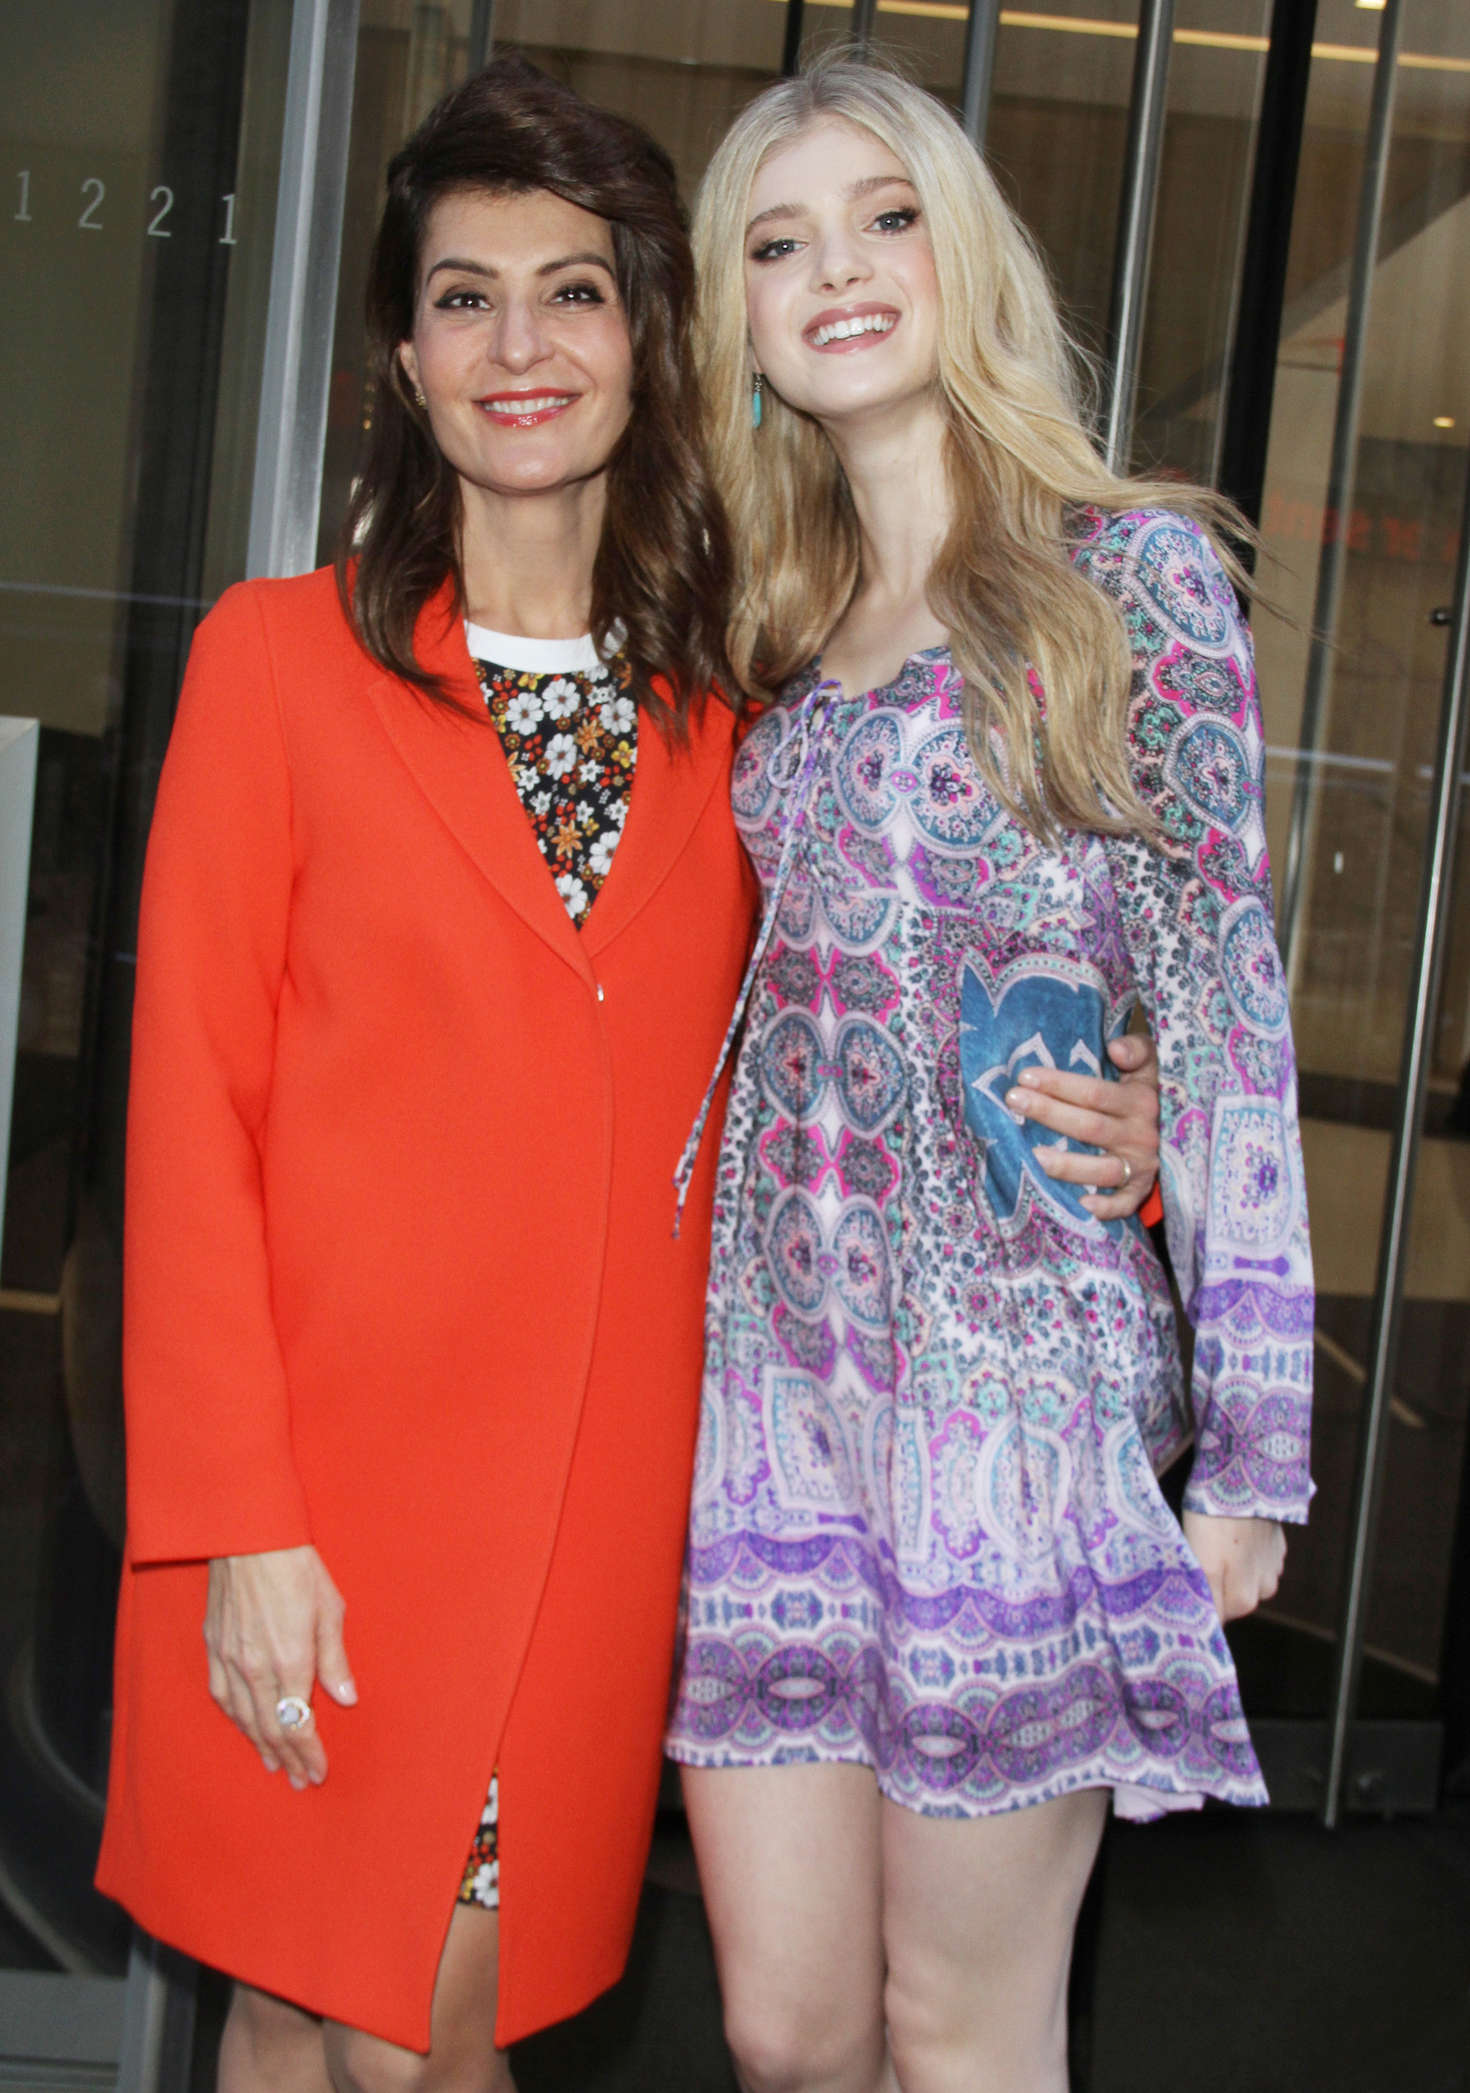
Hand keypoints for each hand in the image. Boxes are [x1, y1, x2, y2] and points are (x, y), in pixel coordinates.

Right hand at [204, 1545, 356, 1787]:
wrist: (248, 1537)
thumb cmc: (296, 1567)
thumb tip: (346, 1698)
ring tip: (274, 1765)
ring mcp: (230, 1660)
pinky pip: (223, 1696)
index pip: (298, 1724)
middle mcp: (256, 1668)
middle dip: (287, 1758)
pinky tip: (246, 1727)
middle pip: (271, 1729)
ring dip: (260, 1745)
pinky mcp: (214, 1647)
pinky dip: (237, 1719)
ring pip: (244, 1718)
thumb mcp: (329, 1609)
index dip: (308, 1752)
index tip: (317, 1772)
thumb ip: (335, 1659)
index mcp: (290, 1660)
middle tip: (298, 1781)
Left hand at [1007, 1030, 1160, 1219]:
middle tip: (1014, 1101)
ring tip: (1032, 1157)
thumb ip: (1137, 1050)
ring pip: (1101, 1168)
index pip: (1095, 1093)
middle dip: (1050, 1113)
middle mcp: (1140, 1134)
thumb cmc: (1145, 1091)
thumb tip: (1116, 1048)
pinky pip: (1125, 1203)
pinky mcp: (1141, 1189)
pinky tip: (1080, 1204)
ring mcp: (1141, 1165)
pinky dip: (1106, 1208)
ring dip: (1067, 1165)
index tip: (1025, 1076)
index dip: (1060, 1084)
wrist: (1178, 1130)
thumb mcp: (1149, 1066)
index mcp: (1140, 1101)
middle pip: (1090, 1127)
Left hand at [1182, 1512, 1285, 1622]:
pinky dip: (1244, 1550)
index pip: (1217, 1618)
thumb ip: (1205, 1600)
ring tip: (1216, 1540)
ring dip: (1231, 1567)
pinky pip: (1257, 1558)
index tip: (1187, 1583)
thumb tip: (1207, 1627)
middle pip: (1230, 1599)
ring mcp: (1274, 1567)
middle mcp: (1264, 1591)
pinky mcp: (1278, 1546)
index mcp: (1243, 1601)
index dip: (1200, 1602)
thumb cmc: (1215, 1522)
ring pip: (1245, 1578)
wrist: (1245, 1480)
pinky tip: (1233, 1531)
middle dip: (1215, 1584)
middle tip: (1198, 1556)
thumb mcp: (1201, 1564)